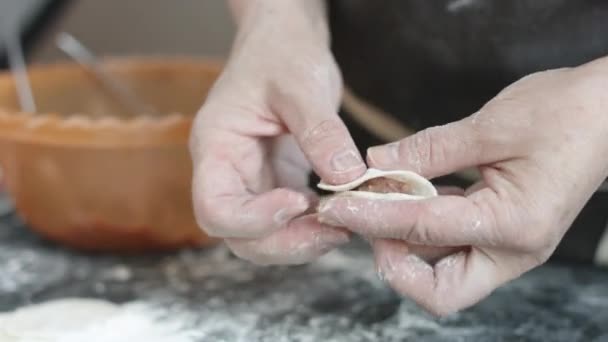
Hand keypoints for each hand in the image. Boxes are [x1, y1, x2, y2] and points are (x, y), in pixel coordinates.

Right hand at [190, 1, 364, 264]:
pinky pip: (289, 221)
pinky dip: (314, 226)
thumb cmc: (281, 53)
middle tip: (335, 230)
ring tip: (344, 223)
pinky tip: (342, 212)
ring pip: (265, 237)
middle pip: (239, 235)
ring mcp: (251, 181)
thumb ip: (321, 132)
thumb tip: (348, 179)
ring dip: (303, 241)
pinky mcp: (276, 184)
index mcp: (215, 146)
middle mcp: (227, 172)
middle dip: (286, 242)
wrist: (284, 44)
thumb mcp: (302, 85)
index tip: (300, 202)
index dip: (254, 220)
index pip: (215, 207)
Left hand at [318, 58, 607, 314]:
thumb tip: (375, 164)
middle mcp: (513, 250)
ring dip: (403, 243)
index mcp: (514, 225)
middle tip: (368, 220)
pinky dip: (421, 227)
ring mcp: (509, 248)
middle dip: (394, 263)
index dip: (372, 216)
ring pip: (443, 274)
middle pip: (439, 292)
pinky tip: (405, 194)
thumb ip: (427, 150)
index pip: (424, 230)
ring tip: (377, 201)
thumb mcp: (490, 126)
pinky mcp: (501, 234)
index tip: (336, 205)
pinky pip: (452, 246)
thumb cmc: (564, 114)